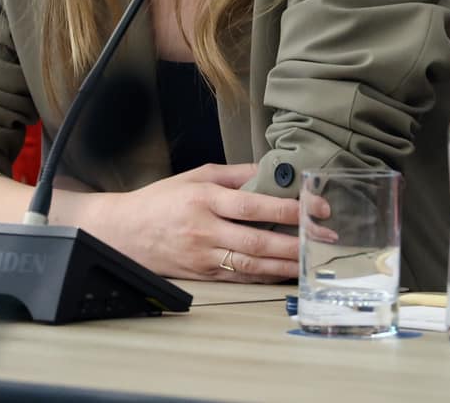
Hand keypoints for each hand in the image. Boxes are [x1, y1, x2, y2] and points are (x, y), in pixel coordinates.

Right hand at [72, 162, 300, 281]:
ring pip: (252, 265)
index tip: (315, 207)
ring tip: (312, 260)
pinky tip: (286, 272)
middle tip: (325, 238)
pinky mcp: (203, 275)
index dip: (288, 209)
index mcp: (204, 199)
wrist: (123, 233)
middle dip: (297, 241)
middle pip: (258, 241)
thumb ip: (234, 174)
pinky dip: (266, 277)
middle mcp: (205, 230)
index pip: (254, 206)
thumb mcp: (195, 176)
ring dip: (287, 264)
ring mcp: (204, 256)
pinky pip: (241, 278)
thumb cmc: (160, 201)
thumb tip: (269, 171)